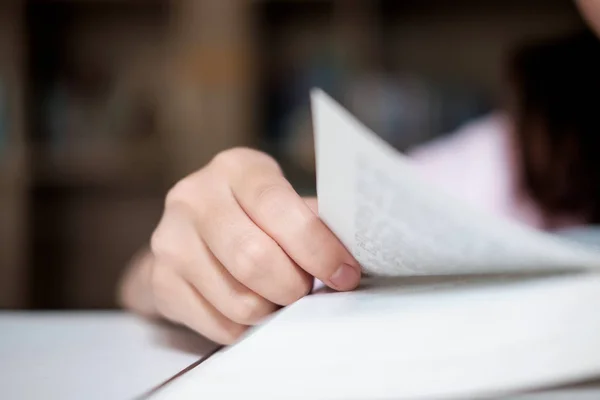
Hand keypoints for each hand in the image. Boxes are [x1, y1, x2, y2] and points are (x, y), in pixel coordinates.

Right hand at [121, 148, 359, 343]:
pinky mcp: (160, 281)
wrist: (191, 234)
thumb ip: (313, 223)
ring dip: (273, 310)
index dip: (316, 246)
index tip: (345, 274)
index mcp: (235, 168)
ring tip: (279, 298)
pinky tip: (253, 308)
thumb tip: (352, 257)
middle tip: (306, 291)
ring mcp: (169, 239)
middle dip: (294, 287)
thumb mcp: (283, 202)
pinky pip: (219, 325)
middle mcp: (194, 197)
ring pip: (239, 301)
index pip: (277, 206)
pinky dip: (249, 328)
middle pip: (253, 259)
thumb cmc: (253, 216)